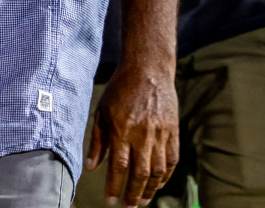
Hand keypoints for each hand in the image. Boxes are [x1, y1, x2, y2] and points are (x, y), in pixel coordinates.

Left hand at [87, 61, 178, 206]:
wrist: (148, 70)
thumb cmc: (120, 90)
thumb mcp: (101, 112)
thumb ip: (98, 141)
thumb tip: (91, 167)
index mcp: (122, 130)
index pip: (119, 166)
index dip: (114, 186)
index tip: (110, 201)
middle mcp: (143, 135)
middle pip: (140, 174)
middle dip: (134, 194)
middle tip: (128, 207)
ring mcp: (161, 134)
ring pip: (158, 171)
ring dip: (150, 189)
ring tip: (143, 200)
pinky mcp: (173, 132)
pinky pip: (172, 160)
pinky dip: (166, 176)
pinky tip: (158, 184)